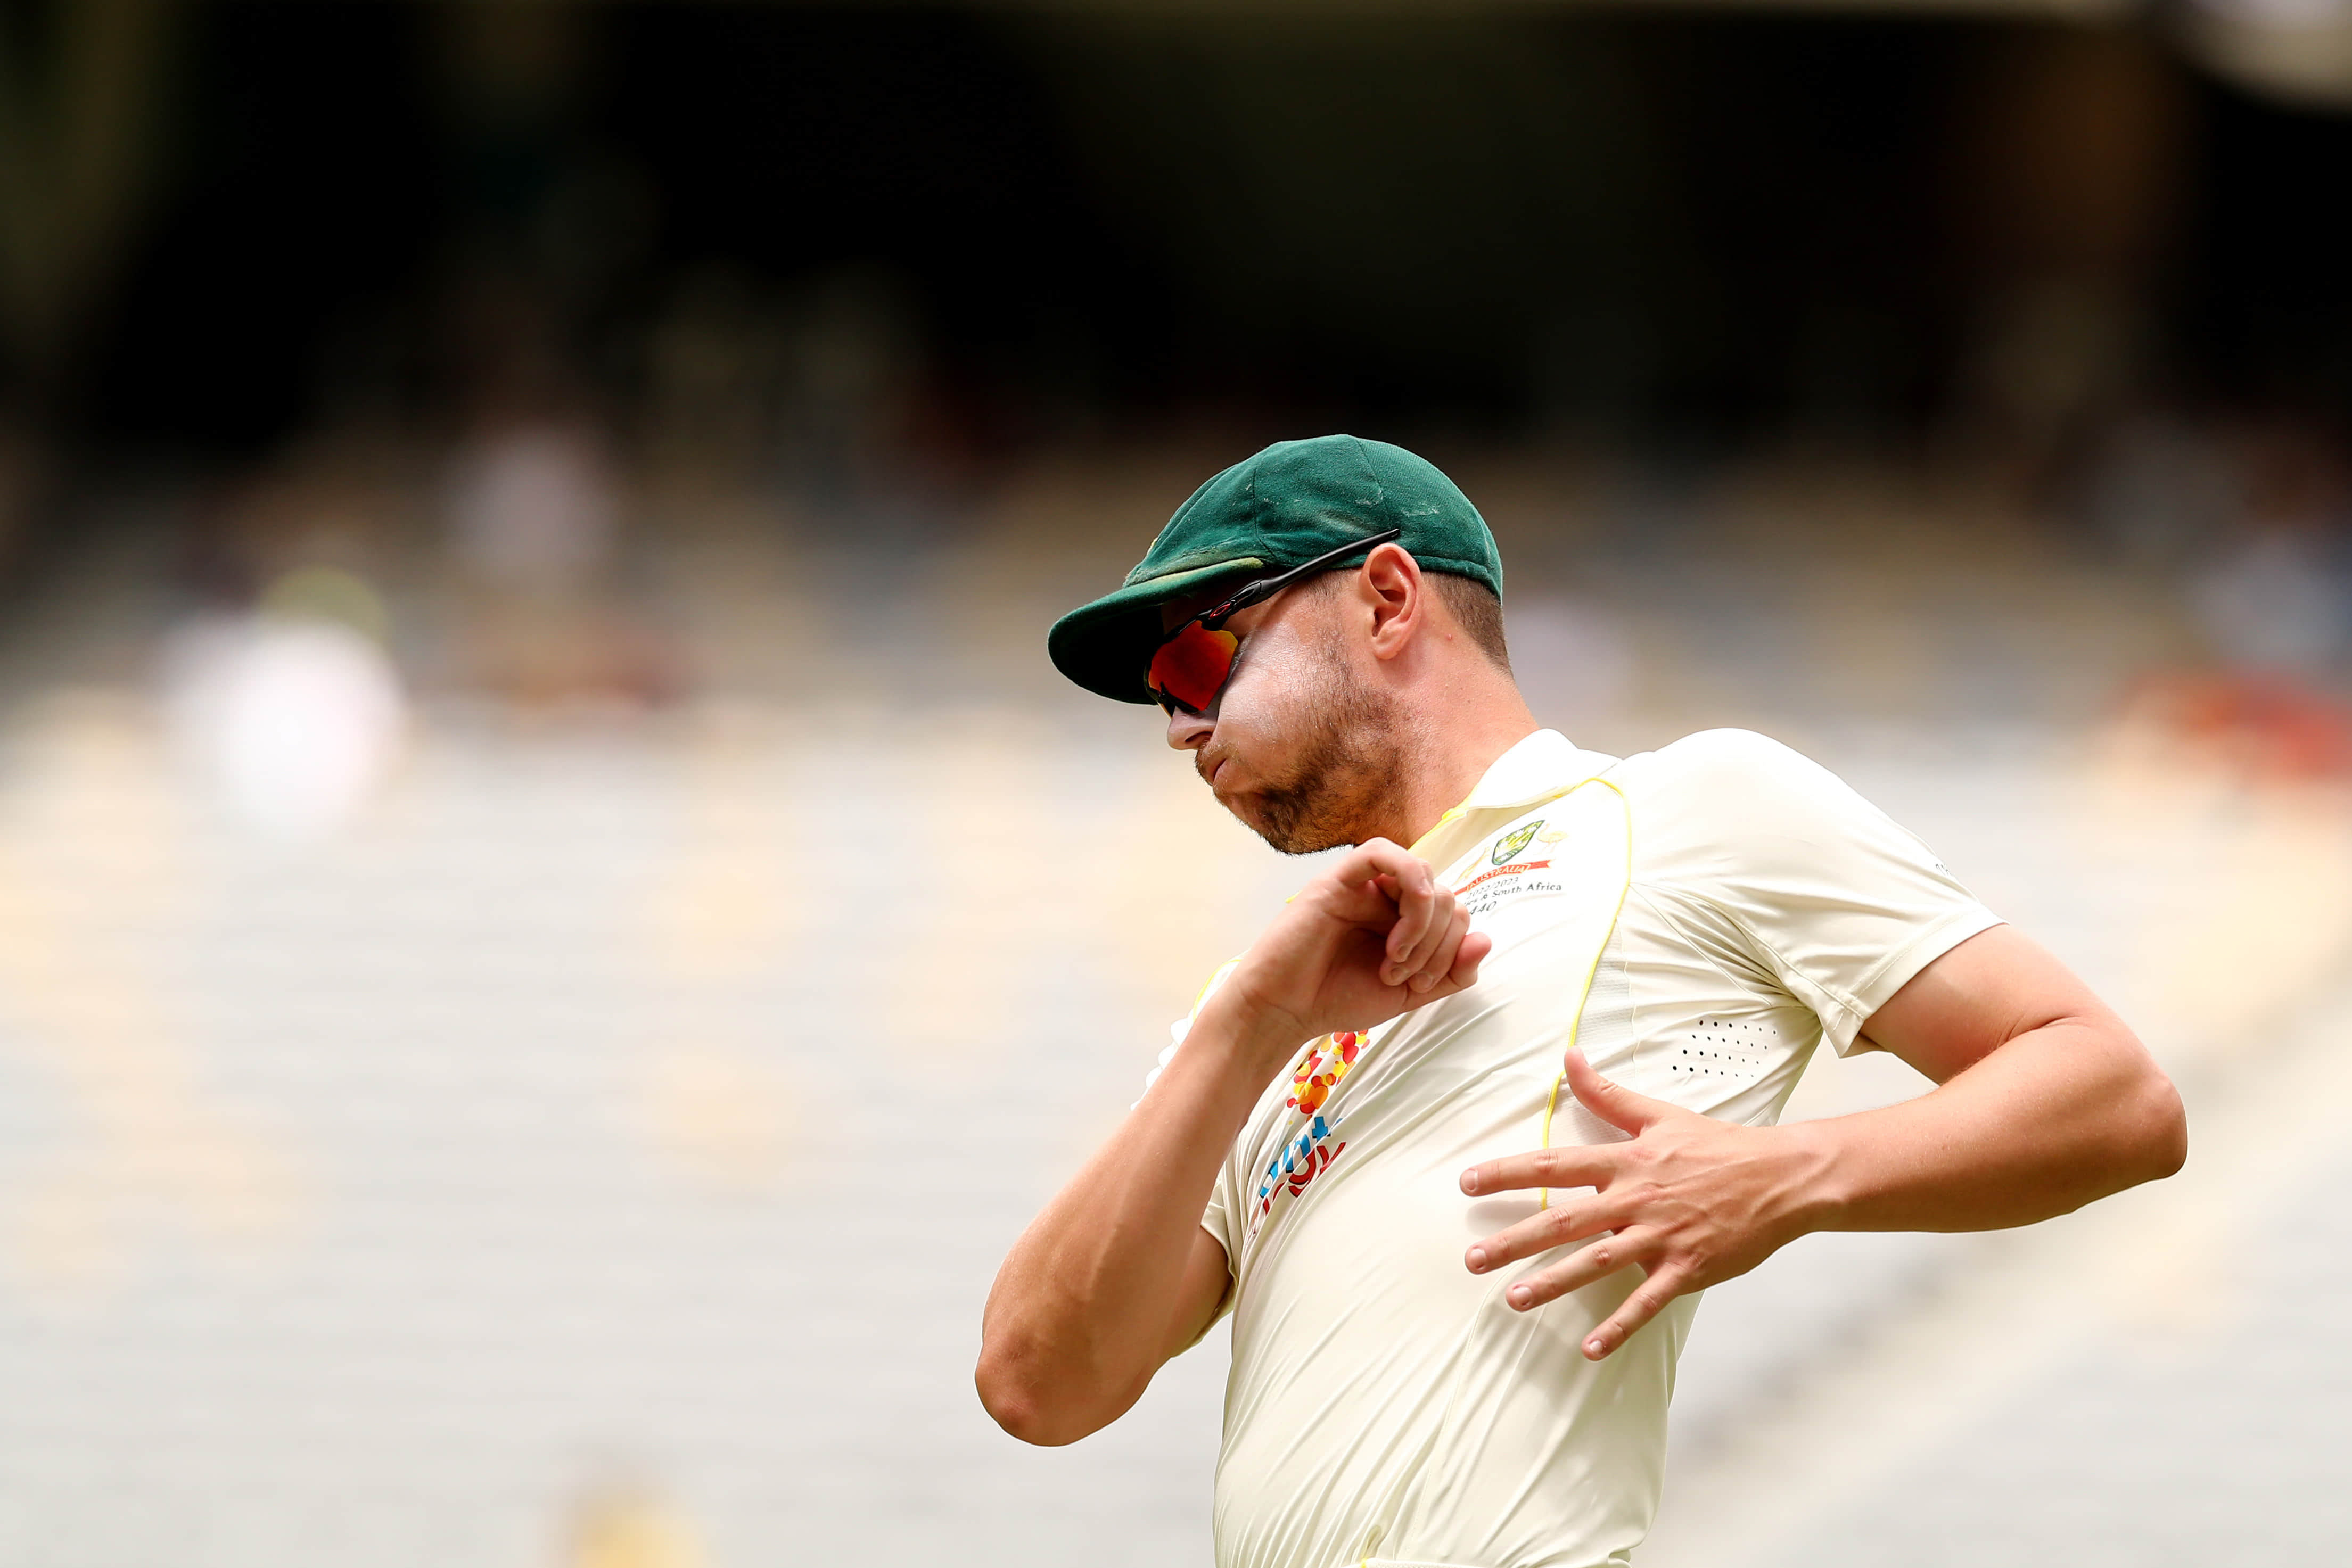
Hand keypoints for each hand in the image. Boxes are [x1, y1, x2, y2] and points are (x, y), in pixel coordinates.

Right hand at [1217, 837, 1491, 1054]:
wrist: (1286, 1011)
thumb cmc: (1338, 999)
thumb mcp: (1410, 994)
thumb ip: (1450, 972)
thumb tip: (1487, 939)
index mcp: (1405, 920)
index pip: (1455, 914)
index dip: (1452, 949)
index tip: (1419, 984)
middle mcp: (1387, 898)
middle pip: (1446, 895)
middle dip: (1437, 943)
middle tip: (1402, 975)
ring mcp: (1364, 885)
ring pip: (1423, 873)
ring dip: (1424, 923)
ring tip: (1396, 959)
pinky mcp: (1339, 879)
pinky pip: (1382, 851)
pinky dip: (1409, 880)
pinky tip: (1404, 920)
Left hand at [1457, 1050, 1825, 1360]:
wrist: (1782, 1177)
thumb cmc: (1718, 1145)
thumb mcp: (1659, 1115)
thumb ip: (1607, 1094)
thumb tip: (1569, 1058)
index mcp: (1626, 1161)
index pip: (1554, 1165)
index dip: (1508, 1173)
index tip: (1467, 1182)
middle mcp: (1636, 1199)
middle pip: (1564, 1220)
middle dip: (1515, 1240)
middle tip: (1473, 1258)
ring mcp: (1661, 1236)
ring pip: (1598, 1263)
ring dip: (1553, 1283)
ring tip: (1513, 1300)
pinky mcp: (1687, 1268)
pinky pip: (1647, 1302)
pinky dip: (1620, 1327)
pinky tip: (1590, 1349)